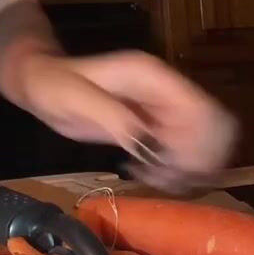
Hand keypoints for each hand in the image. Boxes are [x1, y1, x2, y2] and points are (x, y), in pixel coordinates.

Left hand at [20, 51, 237, 192]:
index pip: (199, 106)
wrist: (42, 85)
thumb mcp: (75, 100)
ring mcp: (164, 108)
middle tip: (165, 177)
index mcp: (152, 77)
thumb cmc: (54, 87)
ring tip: (156, 177)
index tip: (175, 168)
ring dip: (189, 164)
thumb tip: (145, 142)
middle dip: (198, 156)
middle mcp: (166, 90)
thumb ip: (112, 117)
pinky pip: (185, 147)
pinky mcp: (157, 125)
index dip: (199, 140)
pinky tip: (151, 174)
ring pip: (203, 138)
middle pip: (211, 124)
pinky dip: (176, 166)